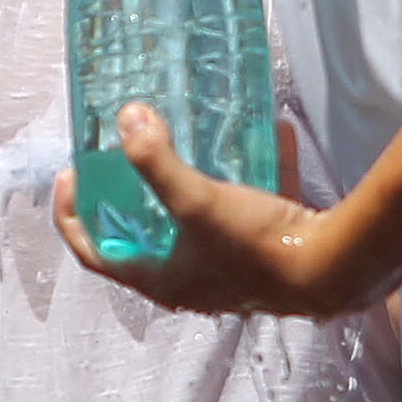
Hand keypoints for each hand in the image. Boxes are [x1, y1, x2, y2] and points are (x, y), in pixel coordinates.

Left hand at [58, 103, 379, 317]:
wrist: (332, 270)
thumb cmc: (255, 246)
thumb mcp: (196, 199)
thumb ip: (155, 161)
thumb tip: (126, 118)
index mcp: (163, 280)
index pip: (96, 255)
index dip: (71, 216)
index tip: (69, 175)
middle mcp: (193, 282)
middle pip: (145, 240)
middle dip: (132, 199)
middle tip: (124, 158)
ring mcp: (232, 270)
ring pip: (200, 224)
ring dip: (193, 184)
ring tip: (188, 144)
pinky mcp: (269, 253)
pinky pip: (255, 207)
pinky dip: (258, 174)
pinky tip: (272, 135)